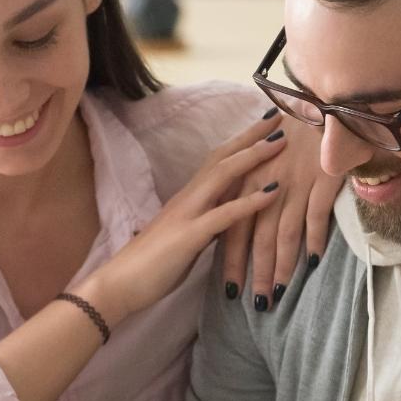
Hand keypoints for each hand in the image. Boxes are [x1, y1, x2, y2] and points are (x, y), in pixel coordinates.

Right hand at [75, 115, 285, 325]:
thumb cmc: (150, 266)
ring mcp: (188, 214)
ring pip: (223, 175)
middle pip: (223, 156)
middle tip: (279, 115)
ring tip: (281, 142)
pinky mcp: (189, 236)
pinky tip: (275, 192)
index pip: (217, 160)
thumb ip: (206, 224)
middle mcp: (188, 198)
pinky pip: (224, 215)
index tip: (265, 125)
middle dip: (251, 135)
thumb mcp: (186, 238)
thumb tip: (227, 219)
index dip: (241, 141)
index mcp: (188, 198)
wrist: (118, 284)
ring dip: (254, 156)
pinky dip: (251, 201)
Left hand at [221, 110, 339, 310]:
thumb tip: (246, 224)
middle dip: (255, 273)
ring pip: (283, 233)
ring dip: (281, 266)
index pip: (234, 228)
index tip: (230, 290)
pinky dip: (315, 240)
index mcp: (247, 181)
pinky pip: (316, 216)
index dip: (232, 261)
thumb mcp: (264, 162)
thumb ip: (253, 191)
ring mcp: (294, 183)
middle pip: (257, 238)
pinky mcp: (320, 179)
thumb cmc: (293, 135)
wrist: (321, 103)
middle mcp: (266, 185)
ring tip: (279, 293)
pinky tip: (313, 263)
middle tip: (256, 305)